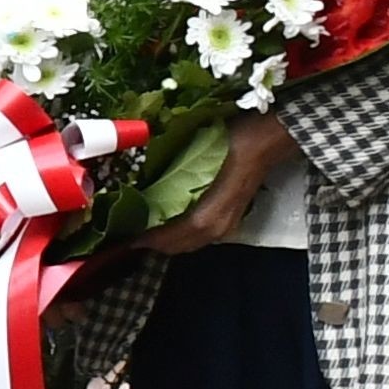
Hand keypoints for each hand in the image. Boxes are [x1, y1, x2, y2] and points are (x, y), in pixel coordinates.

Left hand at [134, 109, 294, 255]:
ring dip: (166, 239)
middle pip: (176, 247)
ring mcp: (225, 226)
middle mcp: (216, 228)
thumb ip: (166, 166)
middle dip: (151, 242)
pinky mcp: (230, 220)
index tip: (122, 234)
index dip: (143, 239)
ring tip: (143, 226)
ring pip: (188, 244)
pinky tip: (167, 220)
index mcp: (206, 216)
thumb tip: (137, 170)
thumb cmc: (234, 142)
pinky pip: (199, 236)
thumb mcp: (197, 153)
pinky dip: (180, 233)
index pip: (168, 238)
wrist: (267, 141)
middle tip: (127, 230)